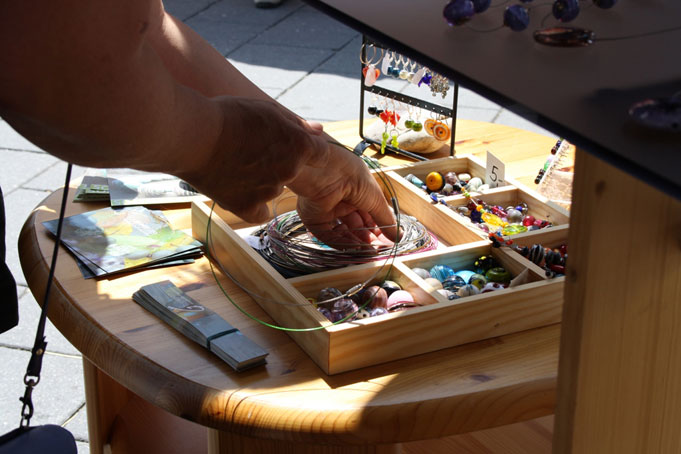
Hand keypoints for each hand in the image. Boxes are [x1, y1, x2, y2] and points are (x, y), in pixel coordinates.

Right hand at [180, 96, 328, 221]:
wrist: (191, 136)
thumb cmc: (228, 117)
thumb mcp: (267, 109)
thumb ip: (297, 123)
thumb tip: (319, 131)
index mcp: (299, 146)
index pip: (320, 153)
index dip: (305, 148)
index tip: (288, 144)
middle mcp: (290, 171)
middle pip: (294, 171)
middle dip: (280, 162)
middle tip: (252, 150)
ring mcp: (269, 191)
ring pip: (273, 189)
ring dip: (262, 181)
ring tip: (234, 164)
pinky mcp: (248, 207)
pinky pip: (259, 211)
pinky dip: (251, 203)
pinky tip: (237, 188)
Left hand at [289, 144, 398, 249]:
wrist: (325, 171)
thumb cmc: (353, 177)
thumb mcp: (375, 199)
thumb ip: (386, 220)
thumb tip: (398, 236)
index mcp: (358, 190)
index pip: (369, 214)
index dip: (378, 227)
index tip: (388, 240)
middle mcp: (342, 200)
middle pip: (357, 224)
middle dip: (368, 237)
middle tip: (379, 249)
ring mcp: (328, 209)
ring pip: (343, 232)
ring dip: (357, 242)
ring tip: (369, 251)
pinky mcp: (315, 218)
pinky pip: (329, 235)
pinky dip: (342, 243)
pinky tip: (355, 248)